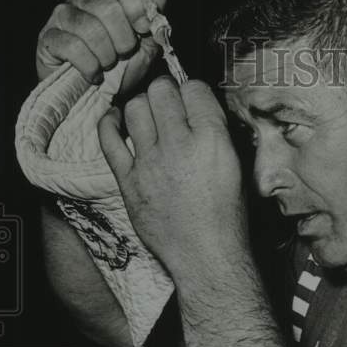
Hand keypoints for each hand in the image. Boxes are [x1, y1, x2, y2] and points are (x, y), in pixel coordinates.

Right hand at [36, 0, 166, 94]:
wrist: (95, 98)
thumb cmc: (120, 72)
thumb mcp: (144, 50)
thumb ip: (152, 24)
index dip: (135, 4)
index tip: (143, 29)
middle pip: (108, 7)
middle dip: (123, 39)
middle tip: (124, 55)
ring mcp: (62, 15)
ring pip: (90, 28)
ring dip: (106, 55)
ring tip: (108, 67)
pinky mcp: (48, 37)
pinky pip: (72, 47)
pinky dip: (89, 66)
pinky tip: (94, 75)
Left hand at [97, 76, 244, 279]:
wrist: (207, 257)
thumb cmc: (227, 219)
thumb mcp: (238, 169)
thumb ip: (220, 136)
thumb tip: (203, 113)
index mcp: (213, 141)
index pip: (194, 88)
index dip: (193, 92)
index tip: (192, 102)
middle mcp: (180, 145)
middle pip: (161, 90)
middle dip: (166, 92)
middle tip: (169, 105)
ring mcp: (150, 162)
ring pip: (134, 107)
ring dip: (142, 107)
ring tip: (149, 118)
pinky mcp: (128, 180)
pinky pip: (108, 138)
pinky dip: (109, 124)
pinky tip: (116, 122)